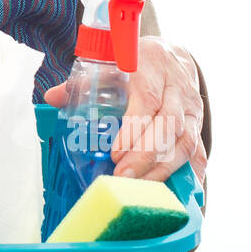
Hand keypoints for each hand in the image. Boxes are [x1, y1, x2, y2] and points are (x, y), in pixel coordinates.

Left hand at [43, 36, 206, 183]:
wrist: (172, 56)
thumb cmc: (135, 63)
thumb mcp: (109, 63)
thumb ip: (81, 82)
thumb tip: (51, 98)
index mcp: (152, 68)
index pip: (147, 100)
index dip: (134, 129)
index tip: (116, 153)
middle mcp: (177, 89)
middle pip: (168, 125)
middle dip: (146, 156)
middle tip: (123, 178)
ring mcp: (192, 109)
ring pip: (185, 141)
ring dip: (163, 169)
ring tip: (139, 189)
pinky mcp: (198, 126)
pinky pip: (199, 152)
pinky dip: (189, 175)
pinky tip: (174, 194)